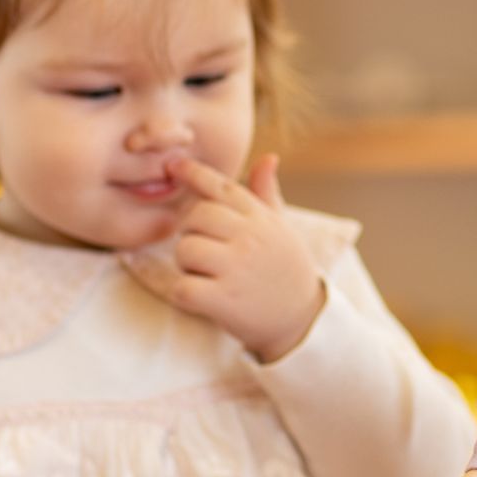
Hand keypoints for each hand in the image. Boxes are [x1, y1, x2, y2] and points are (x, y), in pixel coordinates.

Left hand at [165, 154, 323, 362]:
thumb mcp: (281, 229)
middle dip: (191, 233)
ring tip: (206, 275)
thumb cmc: (285, 270)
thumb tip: (268, 157)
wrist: (302, 320)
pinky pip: (183, 287)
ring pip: (185, 250)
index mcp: (261, 218)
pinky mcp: (224, 301)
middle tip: (206, 251)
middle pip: (194, 217)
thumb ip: (267, 193)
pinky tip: (201, 297)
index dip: (194, 173)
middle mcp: (250, 238)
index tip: (174, 167)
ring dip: (187, 265)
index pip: (222, 187)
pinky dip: (184, 294)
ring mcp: (236, 269)